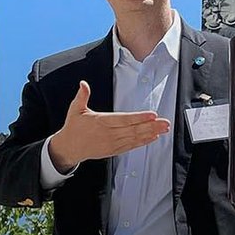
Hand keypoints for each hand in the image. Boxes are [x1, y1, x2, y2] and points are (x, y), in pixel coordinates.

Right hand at [48, 80, 169, 170]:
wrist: (69, 147)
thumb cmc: (74, 128)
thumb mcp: (75, 110)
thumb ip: (82, 96)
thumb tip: (83, 84)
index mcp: (101, 122)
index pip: (124, 119)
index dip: (139, 117)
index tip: (152, 115)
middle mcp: (109, 134)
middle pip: (133, 129)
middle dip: (151, 126)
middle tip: (165, 122)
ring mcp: (113, 143)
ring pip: (135, 138)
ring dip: (151, 133)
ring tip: (163, 129)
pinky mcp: (114, 150)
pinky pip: (131, 146)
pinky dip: (143, 142)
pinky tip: (153, 137)